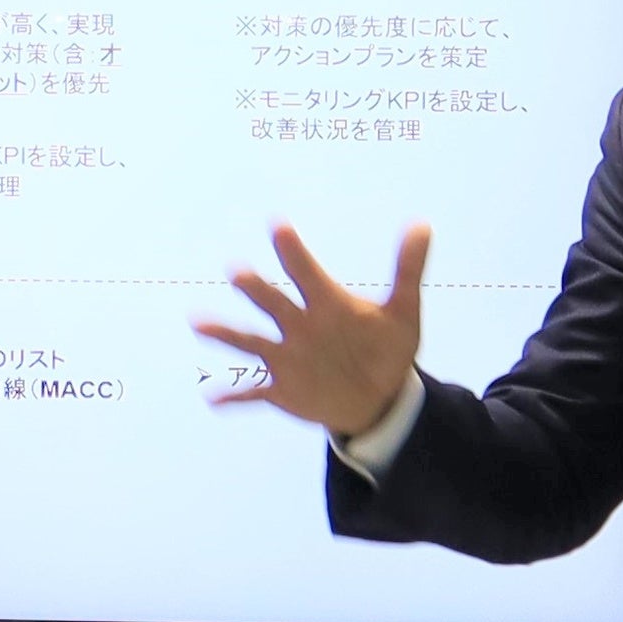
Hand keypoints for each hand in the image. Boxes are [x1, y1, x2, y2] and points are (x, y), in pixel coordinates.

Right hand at [194, 222, 430, 438]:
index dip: (293, 249)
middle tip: (239, 272)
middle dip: (256, 289)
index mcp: (326, 304)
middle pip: (273, 302)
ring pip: (251, 341)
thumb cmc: (385, 350)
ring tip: (199, 322)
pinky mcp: (283, 389)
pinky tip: (212, 398)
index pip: (306, 271)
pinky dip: (233, 396)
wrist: (377, 398)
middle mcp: (299, 325)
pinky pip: (253, 391)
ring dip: (226, 332)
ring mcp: (288, 357)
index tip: (278, 225)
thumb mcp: (403, 312)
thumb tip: (423, 223)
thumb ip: (408, 268)